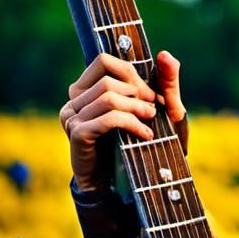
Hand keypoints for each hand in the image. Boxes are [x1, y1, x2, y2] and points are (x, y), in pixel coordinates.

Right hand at [59, 51, 188, 191]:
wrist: (129, 183)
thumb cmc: (143, 142)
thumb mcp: (161, 110)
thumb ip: (165, 82)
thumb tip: (166, 54)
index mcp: (88, 87)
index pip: (104, 61)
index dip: (131, 74)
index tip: (150, 95)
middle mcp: (75, 99)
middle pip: (108, 80)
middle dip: (138, 95)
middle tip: (153, 112)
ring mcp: (72, 117)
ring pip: (108, 97)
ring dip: (137, 110)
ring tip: (151, 123)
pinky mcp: (77, 135)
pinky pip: (107, 118)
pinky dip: (132, 124)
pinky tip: (146, 135)